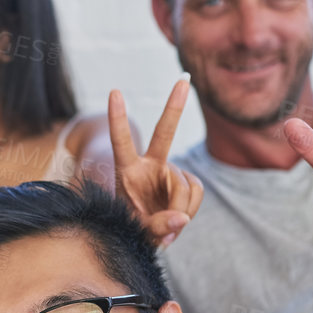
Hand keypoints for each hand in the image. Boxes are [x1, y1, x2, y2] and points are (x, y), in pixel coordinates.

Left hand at [108, 80, 203, 248]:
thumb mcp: (137, 232)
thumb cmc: (133, 229)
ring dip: (180, 206)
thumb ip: (156, 227)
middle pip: (165, 133)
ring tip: (166, 223)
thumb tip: (183, 218)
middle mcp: (150, 165)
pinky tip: (179, 216)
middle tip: (184, 79)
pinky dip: (191, 207)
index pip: (121, 141)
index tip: (115, 92)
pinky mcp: (186, 181)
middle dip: (175, 106)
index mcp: (127, 171)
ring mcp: (169, 172)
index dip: (118, 118)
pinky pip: (197, 190)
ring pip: (185, 183)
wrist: (149, 234)